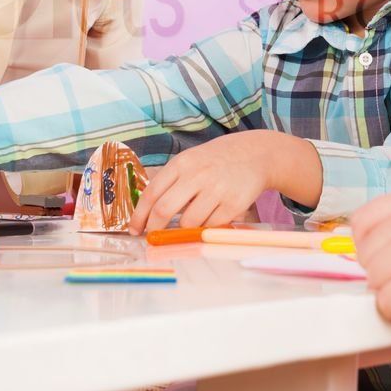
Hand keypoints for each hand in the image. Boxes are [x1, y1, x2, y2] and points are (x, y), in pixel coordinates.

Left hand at [128, 132, 274, 233]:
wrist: (255, 154)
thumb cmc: (216, 160)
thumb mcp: (190, 160)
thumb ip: (170, 181)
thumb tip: (147, 213)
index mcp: (182, 163)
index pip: (151, 193)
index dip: (139, 216)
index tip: (135, 229)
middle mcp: (197, 175)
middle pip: (164, 210)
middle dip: (154, 228)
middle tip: (153, 236)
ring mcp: (216, 189)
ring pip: (188, 222)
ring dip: (184, 229)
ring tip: (191, 221)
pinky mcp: (233, 204)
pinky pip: (210, 226)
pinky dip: (206, 228)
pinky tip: (210, 218)